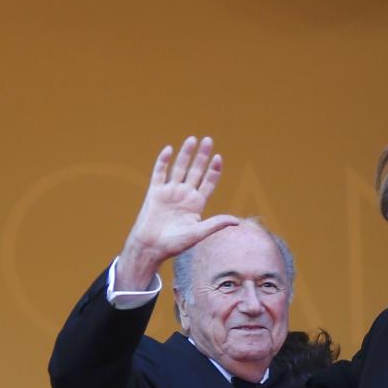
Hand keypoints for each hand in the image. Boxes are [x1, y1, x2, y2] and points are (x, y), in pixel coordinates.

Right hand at [116, 136, 238, 290]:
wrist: (151, 247)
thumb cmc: (175, 244)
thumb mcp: (198, 233)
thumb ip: (215, 224)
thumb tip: (237, 221)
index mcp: (196, 204)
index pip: (208, 182)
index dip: (213, 170)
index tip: (218, 158)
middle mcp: (184, 195)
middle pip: (196, 171)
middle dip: (202, 156)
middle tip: (208, 140)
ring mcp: (170, 192)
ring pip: (179, 168)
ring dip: (185, 154)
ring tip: (192, 139)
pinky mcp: (155, 192)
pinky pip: (160, 173)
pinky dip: (163, 161)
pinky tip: (169, 149)